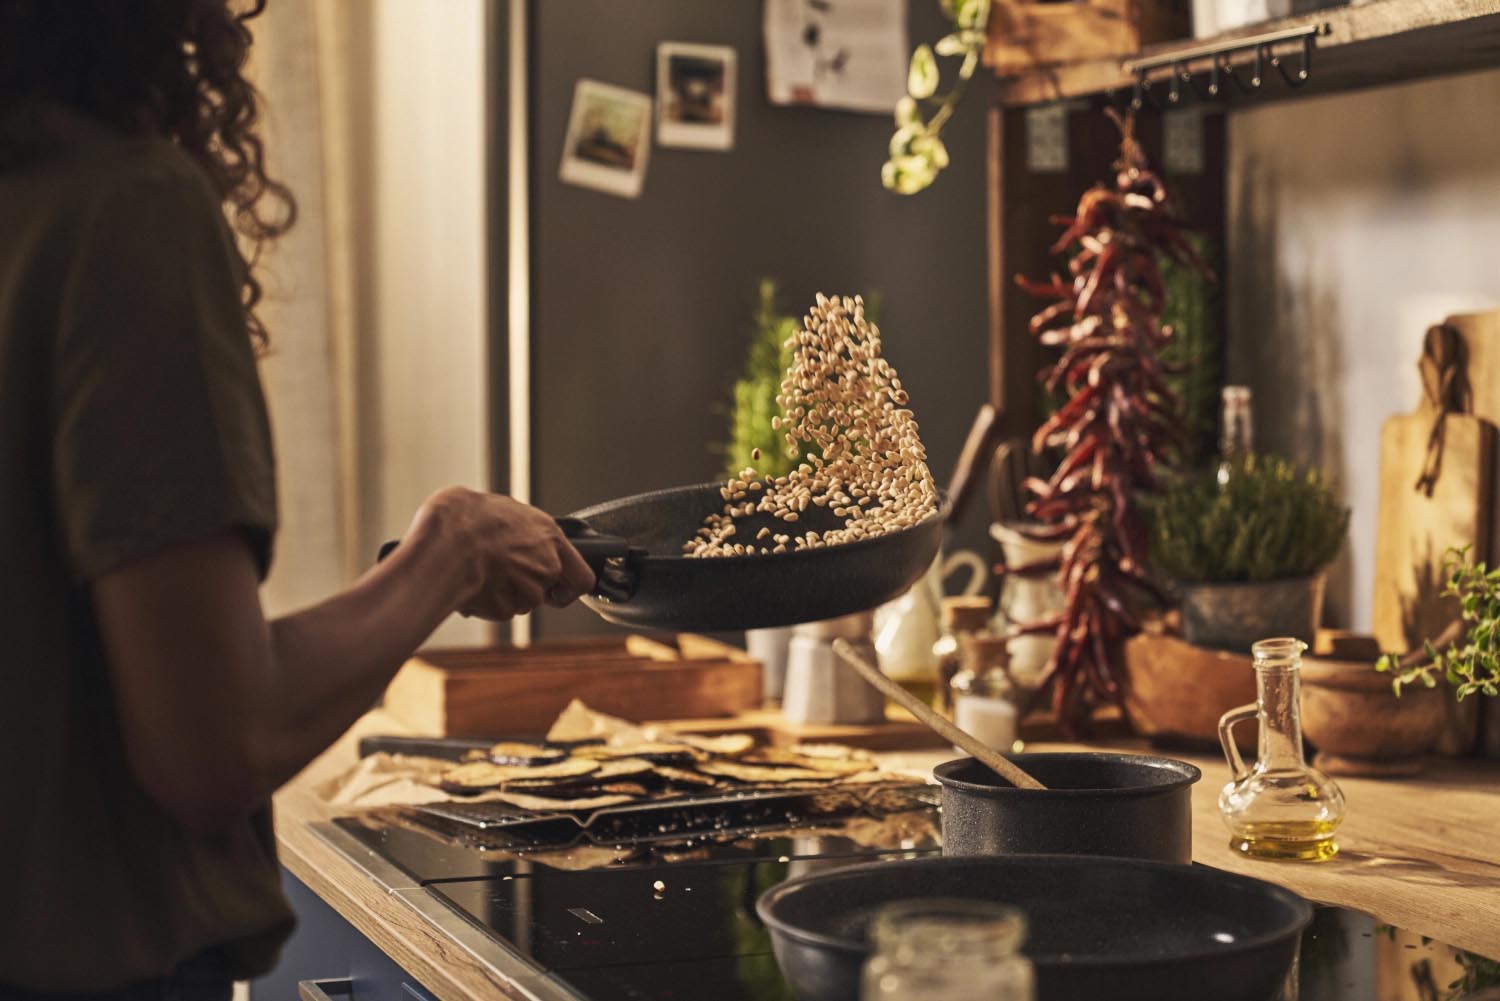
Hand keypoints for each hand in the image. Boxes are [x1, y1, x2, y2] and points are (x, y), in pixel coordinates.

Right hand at [409, 487, 595, 619]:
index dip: (568, 587)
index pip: (582, 577)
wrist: (442, 543)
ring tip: (479, 571)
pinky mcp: (505, 609)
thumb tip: (512, 532)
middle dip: (527, 588)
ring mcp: (527, 590)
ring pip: (522, 602)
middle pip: (546, 590)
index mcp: (549, 536)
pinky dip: (485, 603)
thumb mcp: (500, 509)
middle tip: (504, 574)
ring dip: (504, 594)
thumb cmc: (465, 518)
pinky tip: (469, 583)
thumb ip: (519, 529)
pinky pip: (498, 610)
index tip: (558, 588)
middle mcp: (545, 565)